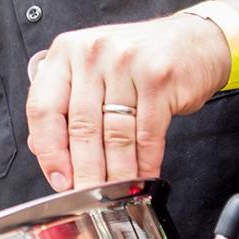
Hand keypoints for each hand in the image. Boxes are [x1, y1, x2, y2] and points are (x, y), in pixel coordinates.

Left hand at [25, 13, 230, 190]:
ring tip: (115, 195)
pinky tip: (142, 177)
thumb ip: (65, 105)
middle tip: (87, 197)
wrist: (195, 41)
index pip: (43, 108)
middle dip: (85, 172)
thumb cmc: (137, 59)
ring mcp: (127, 63)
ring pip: (115, 135)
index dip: (48, 151)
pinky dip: (145, 164)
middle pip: (81, 127)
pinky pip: (147, 135)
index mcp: (66, 52)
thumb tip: (44, 151)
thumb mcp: (92, 72)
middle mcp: (93, 53)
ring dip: (116, 174)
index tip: (58, 178)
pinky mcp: (159, 79)